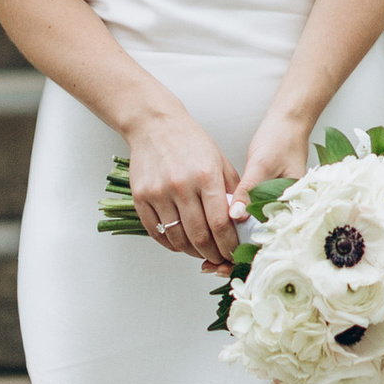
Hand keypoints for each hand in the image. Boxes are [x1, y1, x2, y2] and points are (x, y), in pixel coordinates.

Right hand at [122, 102, 241, 270]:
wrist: (154, 124)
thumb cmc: (191, 142)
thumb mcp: (220, 161)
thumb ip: (232, 192)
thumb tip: (242, 223)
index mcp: (206, 176)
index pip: (220, 224)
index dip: (229, 246)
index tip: (233, 253)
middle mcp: (181, 186)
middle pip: (200, 237)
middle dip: (213, 254)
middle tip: (219, 259)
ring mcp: (158, 193)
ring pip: (178, 238)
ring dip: (192, 252)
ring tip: (201, 252)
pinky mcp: (141, 197)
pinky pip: (157, 232)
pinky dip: (170, 244)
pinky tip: (180, 243)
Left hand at [211, 106, 313, 269]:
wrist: (289, 127)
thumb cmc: (280, 142)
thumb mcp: (262, 165)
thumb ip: (248, 190)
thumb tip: (235, 215)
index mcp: (289, 208)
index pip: (266, 244)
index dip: (243, 259)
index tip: (220, 264)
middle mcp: (284, 215)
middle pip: (259, 249)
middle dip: (234, 261)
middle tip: (209, 266)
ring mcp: (275, 211)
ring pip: (254, 242)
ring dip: (232, 251)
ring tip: (209, 260)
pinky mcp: (266, 206)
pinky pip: (250, 228)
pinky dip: (234, 236)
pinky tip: (217, 239)